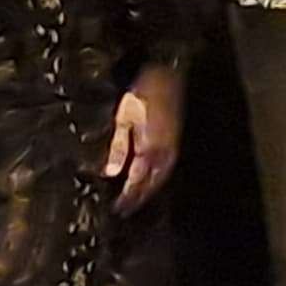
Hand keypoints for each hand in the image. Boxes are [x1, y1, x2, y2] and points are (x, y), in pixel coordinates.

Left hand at [103, 62, 183, 214]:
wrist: (167, 75)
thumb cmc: (142, 93)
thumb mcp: (124, 119)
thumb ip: (118, 148)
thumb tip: (110, 172)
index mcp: (150, 148)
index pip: (138, 181)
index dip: (127, 197)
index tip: (117, 208)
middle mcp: (164, 152)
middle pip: (151, 183)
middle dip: (138, 198)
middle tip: (125, 209)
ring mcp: (172, 147)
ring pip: (161, 177)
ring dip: (149, 189)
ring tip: (137, 198)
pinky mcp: (175, 140)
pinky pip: (166, 166)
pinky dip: (157, 177)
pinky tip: (150, 178)